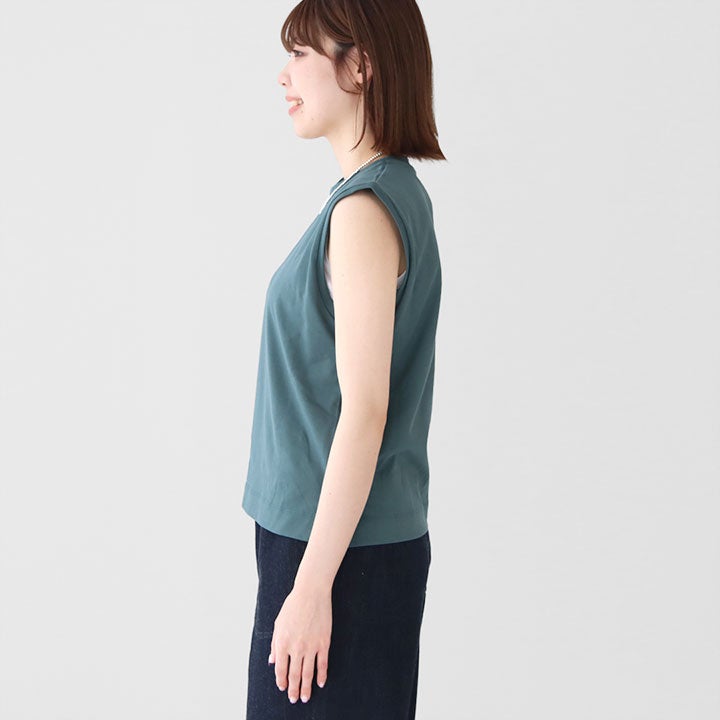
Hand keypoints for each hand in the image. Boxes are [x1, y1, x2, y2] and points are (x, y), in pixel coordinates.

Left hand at [268, 584, 331, 703]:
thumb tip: (273, 661)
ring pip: (308, 673)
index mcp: (282, 643)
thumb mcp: (278, 624)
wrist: (311, 593)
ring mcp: (311, 646)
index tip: (283, 688)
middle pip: (294, 675)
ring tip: (305, 697)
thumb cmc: (293, 606)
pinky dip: (322, 675)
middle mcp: (296, 648)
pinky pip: (323, 664)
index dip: (281, 681)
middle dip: (294, 689)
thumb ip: (275, 644)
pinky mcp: (324, 642)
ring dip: (306, 687)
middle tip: (294, 699)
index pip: (281, 669)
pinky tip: (321, 683)